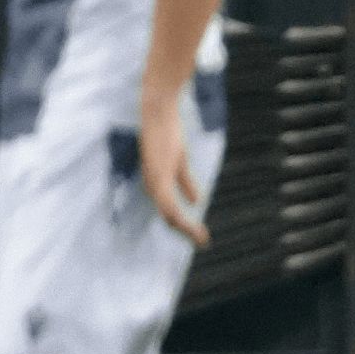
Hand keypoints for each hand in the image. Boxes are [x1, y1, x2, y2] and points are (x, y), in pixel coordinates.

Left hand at [140, 94, 207, 245]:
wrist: (158, 110)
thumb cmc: (165, 132)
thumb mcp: (179, 162)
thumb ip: (186, 183)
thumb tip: (197, 201)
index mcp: (155, 183)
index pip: (167, 210)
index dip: (182, 225)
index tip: (199, 237)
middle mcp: (151, 185)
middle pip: (167, 216)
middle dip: (185, 232)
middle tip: (203, 243)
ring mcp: (153, 181)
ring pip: (168, 214)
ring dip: (186, 229)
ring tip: (202, 240)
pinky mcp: (157, 176)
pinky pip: (168, 204)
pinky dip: (181, 218)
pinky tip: (193, 227)